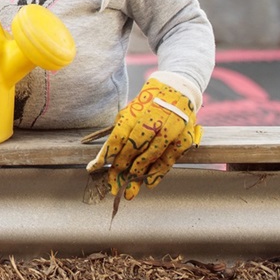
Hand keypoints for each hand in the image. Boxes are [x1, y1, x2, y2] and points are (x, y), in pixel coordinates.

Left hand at [86, 78, 201, 199]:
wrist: (178, 90)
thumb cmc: (148, 104)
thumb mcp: (131, 111)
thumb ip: (119, 130)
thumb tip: (105, 155)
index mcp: (137, 111)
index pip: (118, 136)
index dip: (107, 153)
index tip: (95, 167)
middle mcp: (154, 119)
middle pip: (134, 148)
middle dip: (121, 167)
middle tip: (112, 184)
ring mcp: (171, 129)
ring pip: (152, 155)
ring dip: (138, 173)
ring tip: (128, 189)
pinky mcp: (184, 138)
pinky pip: (170, 159)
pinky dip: (159, 173)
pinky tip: (148, 183)